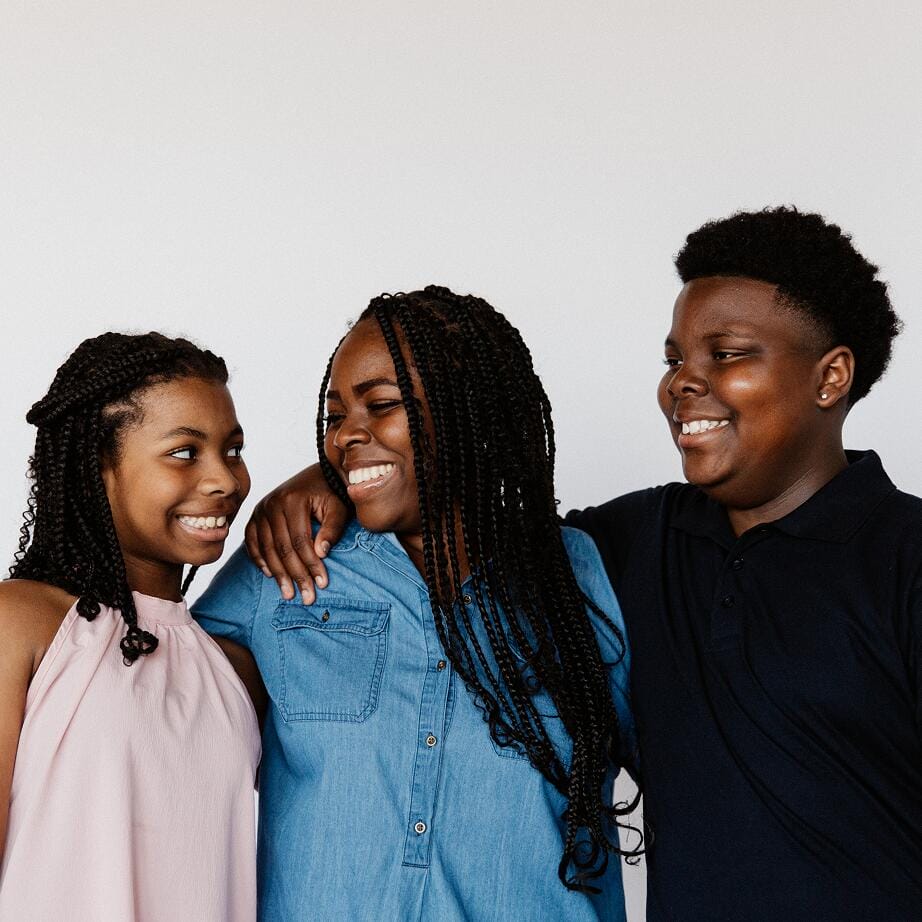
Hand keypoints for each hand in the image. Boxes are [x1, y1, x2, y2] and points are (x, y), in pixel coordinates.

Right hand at [244, 464, 348, 603]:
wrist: (320, 475)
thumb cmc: (331, 493)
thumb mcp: (338, 507)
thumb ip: (332, 528)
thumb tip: (321, 553)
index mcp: (292, 500)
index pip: (300, 541)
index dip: (311, 565)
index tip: (322, 584)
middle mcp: (272, 504)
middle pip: (282, 548)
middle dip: (295, 575)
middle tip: (306, 597)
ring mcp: (261, 509)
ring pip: (266, 548)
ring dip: (278, 574)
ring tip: (289, 593)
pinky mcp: (256, 514)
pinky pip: (252, 541)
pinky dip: (259, 559)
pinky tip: (270, 575)